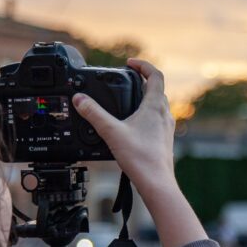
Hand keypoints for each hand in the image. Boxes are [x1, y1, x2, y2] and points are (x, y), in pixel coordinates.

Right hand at [72, 58, 175, 203]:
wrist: (157, 182)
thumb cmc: (140, 158)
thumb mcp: (111, 132)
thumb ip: (94, 114)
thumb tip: (80, 99)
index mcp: (155, 107)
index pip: (156, 76)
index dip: (143, 65)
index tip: (130, 63)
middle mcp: (164, 115)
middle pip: (157, 90)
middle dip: (143, 81)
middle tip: (128, 79)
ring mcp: (166, 128)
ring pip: (159, 105)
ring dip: (146, 98)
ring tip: (129, 101)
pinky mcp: (164, 140)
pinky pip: (158, 121)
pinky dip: (147, 116)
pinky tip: (134, 126)